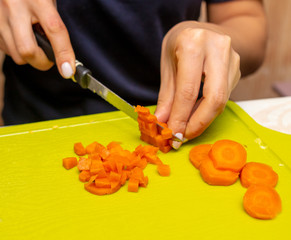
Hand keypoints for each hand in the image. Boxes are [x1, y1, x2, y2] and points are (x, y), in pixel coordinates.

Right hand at [0, 0, 74, 77]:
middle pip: (28, 50)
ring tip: (34, 42)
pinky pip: (6, 50)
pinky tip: (20, 38)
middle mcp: (14, 6)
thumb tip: (62, 55)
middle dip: (42, 61)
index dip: (63, 53)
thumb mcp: (48, 1)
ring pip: (16, 54)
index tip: (68, 71)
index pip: (55, 30)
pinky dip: (17, 50)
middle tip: (50, 57)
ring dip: (30, 57)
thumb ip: (53, 25)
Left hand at [155, 21, 239, 146]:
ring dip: (203, 119)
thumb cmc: (181, 44)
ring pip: (221, 100)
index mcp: (194, 43)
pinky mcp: (238, 69)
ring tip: (186, 129)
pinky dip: (208, 110)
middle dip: (198, 123)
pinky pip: (224, 96)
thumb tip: (162, 122)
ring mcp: (232, 58)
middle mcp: (218, 48)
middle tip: (183, 137)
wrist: (206, 30)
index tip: (173, 134)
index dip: (181, 117)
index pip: (188, 90)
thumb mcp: (168, 64)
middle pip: (214, 99)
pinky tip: (196, 115)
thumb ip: (167, 95)